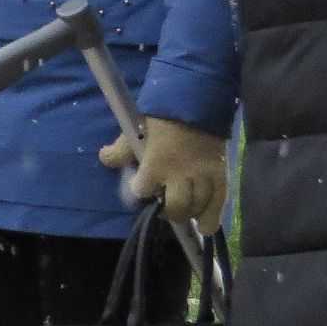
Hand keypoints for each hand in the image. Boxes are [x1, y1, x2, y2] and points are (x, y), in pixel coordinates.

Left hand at [100, 118, 229, 226]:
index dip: (140, 191)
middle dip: (168, 211)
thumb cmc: (162, 115)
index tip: (141, 187)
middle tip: (164, 206)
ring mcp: (203, 175)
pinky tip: (205, 227)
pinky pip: (220, 202)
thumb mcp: (135, 128)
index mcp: (157, 163)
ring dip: (189, 214)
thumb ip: (121, 149)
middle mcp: (181, 174)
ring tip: (183, 212)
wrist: (196, 98)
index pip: (143, 190)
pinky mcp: (221, 172)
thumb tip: (105, 158)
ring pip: (198, 206)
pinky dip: (212, 217)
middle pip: (176, 207)